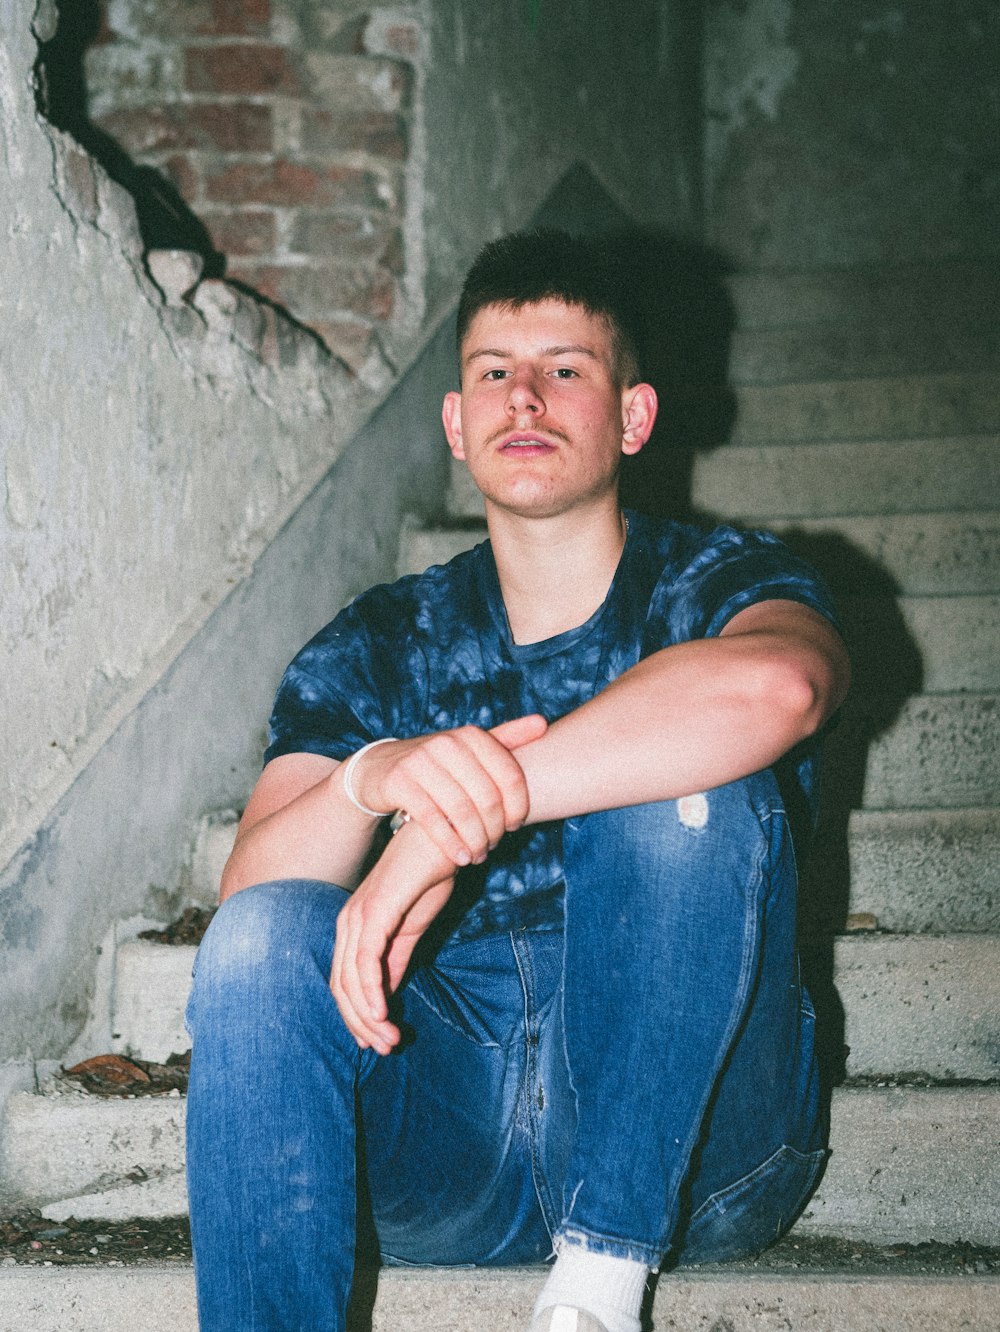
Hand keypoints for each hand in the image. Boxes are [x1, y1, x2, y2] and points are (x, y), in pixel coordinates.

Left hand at [330, 820, 454, 1053]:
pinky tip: (384, 1014)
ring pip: (350, 980)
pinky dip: (371, 991)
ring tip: (389, 1041)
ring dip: (368, 1017)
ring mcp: (359, 916)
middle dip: (361, 1025)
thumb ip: (398, 957)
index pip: (346, 982)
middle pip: (341, 987)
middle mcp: (349, 922)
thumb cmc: (430, 872)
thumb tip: (388, 993)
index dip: (360, 1016)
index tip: (382, 1041)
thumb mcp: (414, 925)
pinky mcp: (375, 911)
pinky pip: (365, 960)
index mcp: (356, 926)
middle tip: (387, 1050)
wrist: (445, 834)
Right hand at [346, 714, 546, 868]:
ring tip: (477, 856)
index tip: (515, 827)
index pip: (511, 777)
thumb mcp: (469, 747)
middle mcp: (448, 743)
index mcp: (472, 736)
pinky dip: (450, 844)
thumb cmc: (437, 763)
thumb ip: (506, 737)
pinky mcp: (400, 782)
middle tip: (493, 846)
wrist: (380, 768)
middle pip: (488, 798)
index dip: (519, 808)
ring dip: (474, 841)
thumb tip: (544, 722)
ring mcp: (421, 761)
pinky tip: (459, 858)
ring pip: (462, 811)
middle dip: (495, 829)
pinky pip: (432, 819)